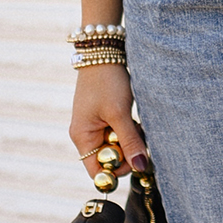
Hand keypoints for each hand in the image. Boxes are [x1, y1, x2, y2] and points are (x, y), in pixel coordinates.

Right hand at [69, 63, 148, 187]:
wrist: (104, 52)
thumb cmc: (107, 80)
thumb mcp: (120, 113)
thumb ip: (130, 142)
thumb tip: (140, 167)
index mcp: (82, 137)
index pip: (97, 171)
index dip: (117, 171)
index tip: (134, 159)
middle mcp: (86, 135)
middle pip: (109, 160)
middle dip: (127, 153)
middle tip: (138, 136)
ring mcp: (96, 126)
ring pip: (117, 147)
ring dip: (130, 140)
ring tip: (136, 123)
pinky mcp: (106, 118)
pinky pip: (120, 134)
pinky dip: (130, 131)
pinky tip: (135, 119)